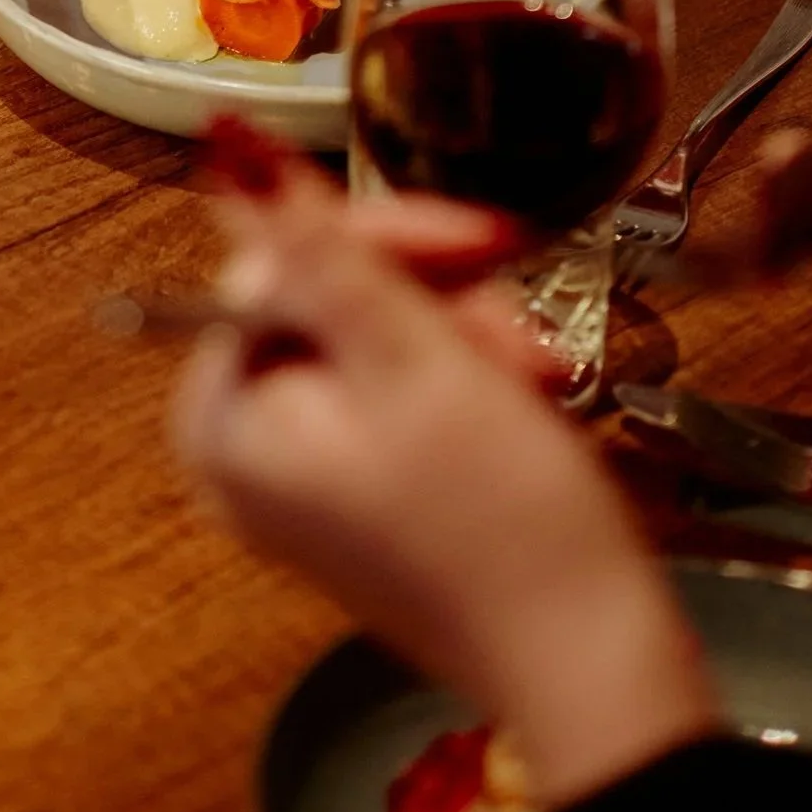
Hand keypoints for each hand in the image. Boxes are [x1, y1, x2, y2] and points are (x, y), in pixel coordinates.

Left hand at [170, 158, 717, 810]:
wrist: (588, 668)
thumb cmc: (503, 524)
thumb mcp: (413, 358)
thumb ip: (320, 248)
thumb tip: (226, 143)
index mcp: (222, 416)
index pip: (281, 257)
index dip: (390, 237)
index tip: (485, 240)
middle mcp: (241, 448)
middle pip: (327, 292)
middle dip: (440, 298)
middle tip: (519, 333)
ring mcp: (303, 475)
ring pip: (378, 332)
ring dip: (469, 336)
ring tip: (535, 378)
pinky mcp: (363, 493)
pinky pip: (400, 390)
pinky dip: (469, 380)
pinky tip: (526, 402)